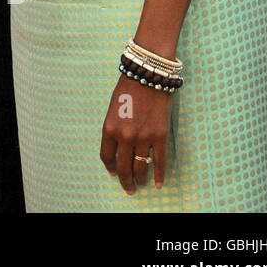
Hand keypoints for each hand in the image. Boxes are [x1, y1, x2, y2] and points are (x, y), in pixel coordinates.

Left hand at [99, 73, 171, 194]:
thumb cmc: (127, 89)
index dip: (110, 168)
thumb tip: (118, 147)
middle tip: (129, 189)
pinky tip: (159, 183)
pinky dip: (160, 175)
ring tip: (141, 186)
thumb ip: (114, 128)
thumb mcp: (112, 109)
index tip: (113, 174)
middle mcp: (125, 136)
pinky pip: (159, 162)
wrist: (147, 76)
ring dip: (141, 180)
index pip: (107, 157)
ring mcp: (143, 138)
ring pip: (141, 168)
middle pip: (123, 167)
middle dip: (125, 181)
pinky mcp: (160, 137)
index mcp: (109, 128)